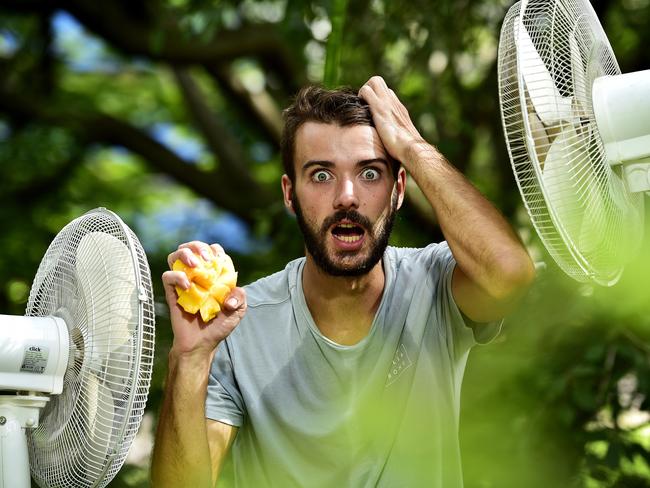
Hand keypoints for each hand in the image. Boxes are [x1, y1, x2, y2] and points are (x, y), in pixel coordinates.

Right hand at [162, 241, 246, 359]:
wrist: (201, 344)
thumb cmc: (218, 327)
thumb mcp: (238, 311)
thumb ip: (240, 296)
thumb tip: (230, 294)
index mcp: (213, 276)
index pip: (212, 251)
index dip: (215, 250)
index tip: (219, 257)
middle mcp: (197, 276)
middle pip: (192, 247)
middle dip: (198, 246)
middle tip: (206, 258)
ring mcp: (183, 282)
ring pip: (175, 256)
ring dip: (185, 254)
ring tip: (194, 265)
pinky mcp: (171, 292)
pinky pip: (167, 276)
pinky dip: (177, 276)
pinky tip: (187, 285)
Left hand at [358, 76, 426, 163]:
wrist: (411, 149)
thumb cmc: (407, 151)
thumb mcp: (402, 142)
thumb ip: (397, 139)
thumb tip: (394, 149)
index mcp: (400, 110)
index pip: (387, 93)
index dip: (376, 98)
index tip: (370, 110)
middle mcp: (395, 103)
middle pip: (380, 82)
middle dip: (369, 89)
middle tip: (363, 105)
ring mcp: (388, 104)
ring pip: (374, 81)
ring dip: (364, 91)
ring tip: (360, 106)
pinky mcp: (380, 108)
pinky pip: (366, 91)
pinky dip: (361, 96)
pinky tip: (359, 110)